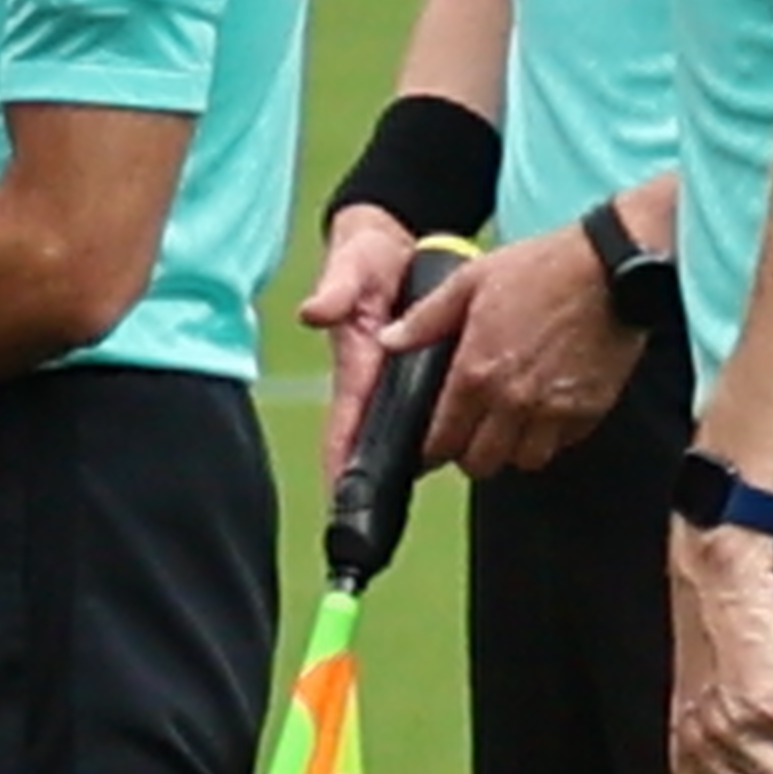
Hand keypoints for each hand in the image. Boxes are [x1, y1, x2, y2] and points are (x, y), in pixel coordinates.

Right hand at [295, 202, 439, 488]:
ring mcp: (395, 385)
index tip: (341, 501)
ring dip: (407, 470)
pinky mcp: (418, 380)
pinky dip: (438, 441)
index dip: (341, 463)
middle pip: (371, 445)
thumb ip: (337, 288)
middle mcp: (374, 383)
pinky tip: (456, 459)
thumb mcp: (353, 265)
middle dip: (370, 486)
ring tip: (406, 516)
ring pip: (403, 437)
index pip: (345, 423)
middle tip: (373, 530)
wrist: (394, 244)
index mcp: (357, 365)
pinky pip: (428, 418)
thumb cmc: (367, 257)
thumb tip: (316, 312)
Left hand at [435, 234, 643, 477]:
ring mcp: (555, 410)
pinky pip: (562, 444)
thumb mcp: (471, 281)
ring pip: (523, 461)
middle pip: (481, 463)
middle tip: (471, 434)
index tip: (433, 443)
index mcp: (476, 372)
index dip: (432, 448)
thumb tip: (389, 341)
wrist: (612, 266)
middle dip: (470, 454)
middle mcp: (513, 400)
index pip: (442, 441)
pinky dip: (551, 437)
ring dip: (512, 450)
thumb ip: (426, 318)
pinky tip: (545, 411)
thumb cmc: (544, 268)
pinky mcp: (590, 410)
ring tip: (509, 426)